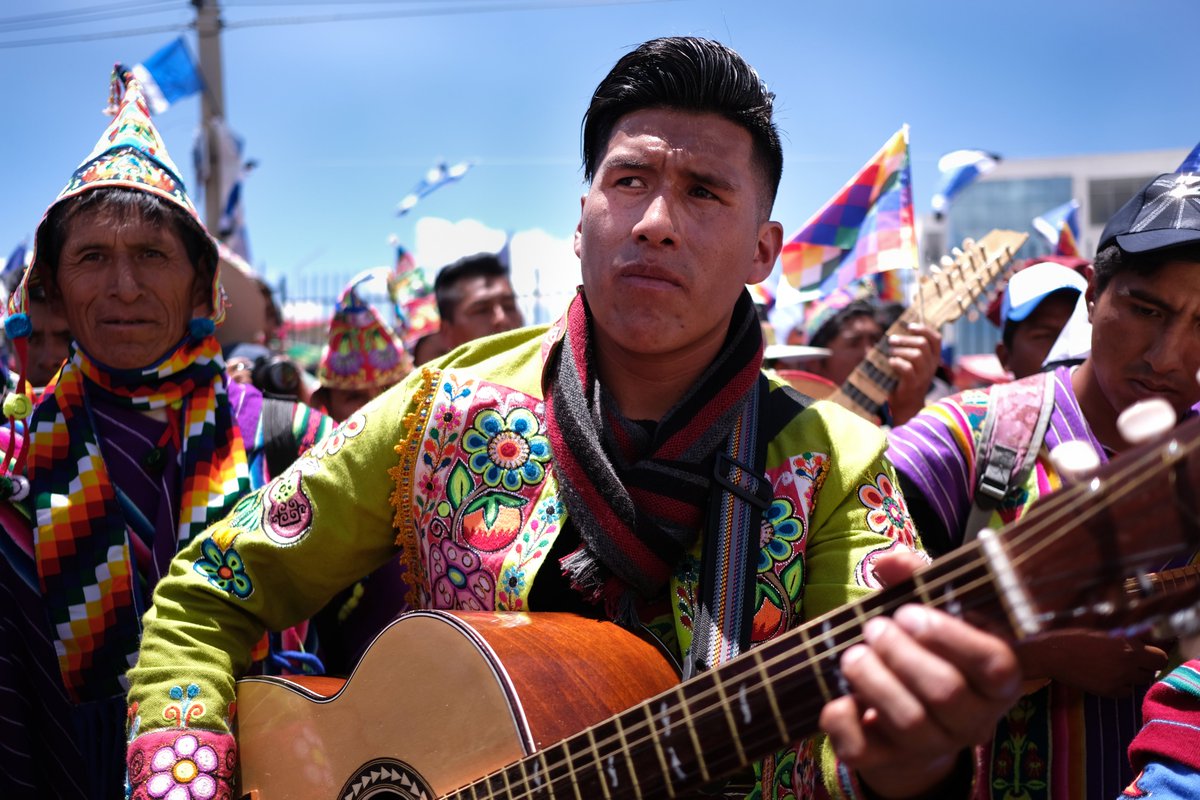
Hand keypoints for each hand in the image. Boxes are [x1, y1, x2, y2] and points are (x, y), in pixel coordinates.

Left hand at [820, 551, 1020, 798]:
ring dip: (872, 680)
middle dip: (900, 653)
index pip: (994, 664)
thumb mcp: (927, 609)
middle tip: (874, 628)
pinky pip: (863, 749)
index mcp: (997, 679)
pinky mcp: (888, 761)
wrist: (908, 720)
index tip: (908, 613)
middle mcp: (974, 720)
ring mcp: (933, 746)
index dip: (948, 636)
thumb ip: (914, 578)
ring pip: (908, 722)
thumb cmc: (926, 650)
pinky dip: (842, 718)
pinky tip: (839, 695)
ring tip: (853, 656)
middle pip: (945, 692)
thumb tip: (888, 559)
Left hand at [886, 323, 941, 425]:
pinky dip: (896, 362)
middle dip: (905, 339)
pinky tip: (890, 363)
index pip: (936, 339)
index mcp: (933, 358)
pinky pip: (907, 368)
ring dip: (900, 350)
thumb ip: (907, 349)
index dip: (924, 329)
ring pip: (916, 355)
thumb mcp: (910, 363)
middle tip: (891, 340)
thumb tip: (892, 333)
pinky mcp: (913, 384)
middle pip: (923, 344)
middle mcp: (931, 366)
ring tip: (890, 352)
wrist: (906, 406)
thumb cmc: (905, 380)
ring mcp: (923, 376)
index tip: (910, 326)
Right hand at [1014, 628, 1167, 696]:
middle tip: (1131, 662)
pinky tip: (1107, 677)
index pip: (1161, 658)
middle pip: (1152, 672)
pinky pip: (1125, 693)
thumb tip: (1145, 640)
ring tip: (1117, 669)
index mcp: (1128, 645)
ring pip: (1140, 683)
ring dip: (1133, 677)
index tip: (1145, 655)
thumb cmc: (1074, 636)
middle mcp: (1127, 663)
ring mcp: (1118, 679)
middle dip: (1144, 668)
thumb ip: (1126, 637)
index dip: (1154, 657)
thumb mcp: (1103, 631)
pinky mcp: (1107, 691)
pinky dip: (1121, 687)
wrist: (1052, 654)